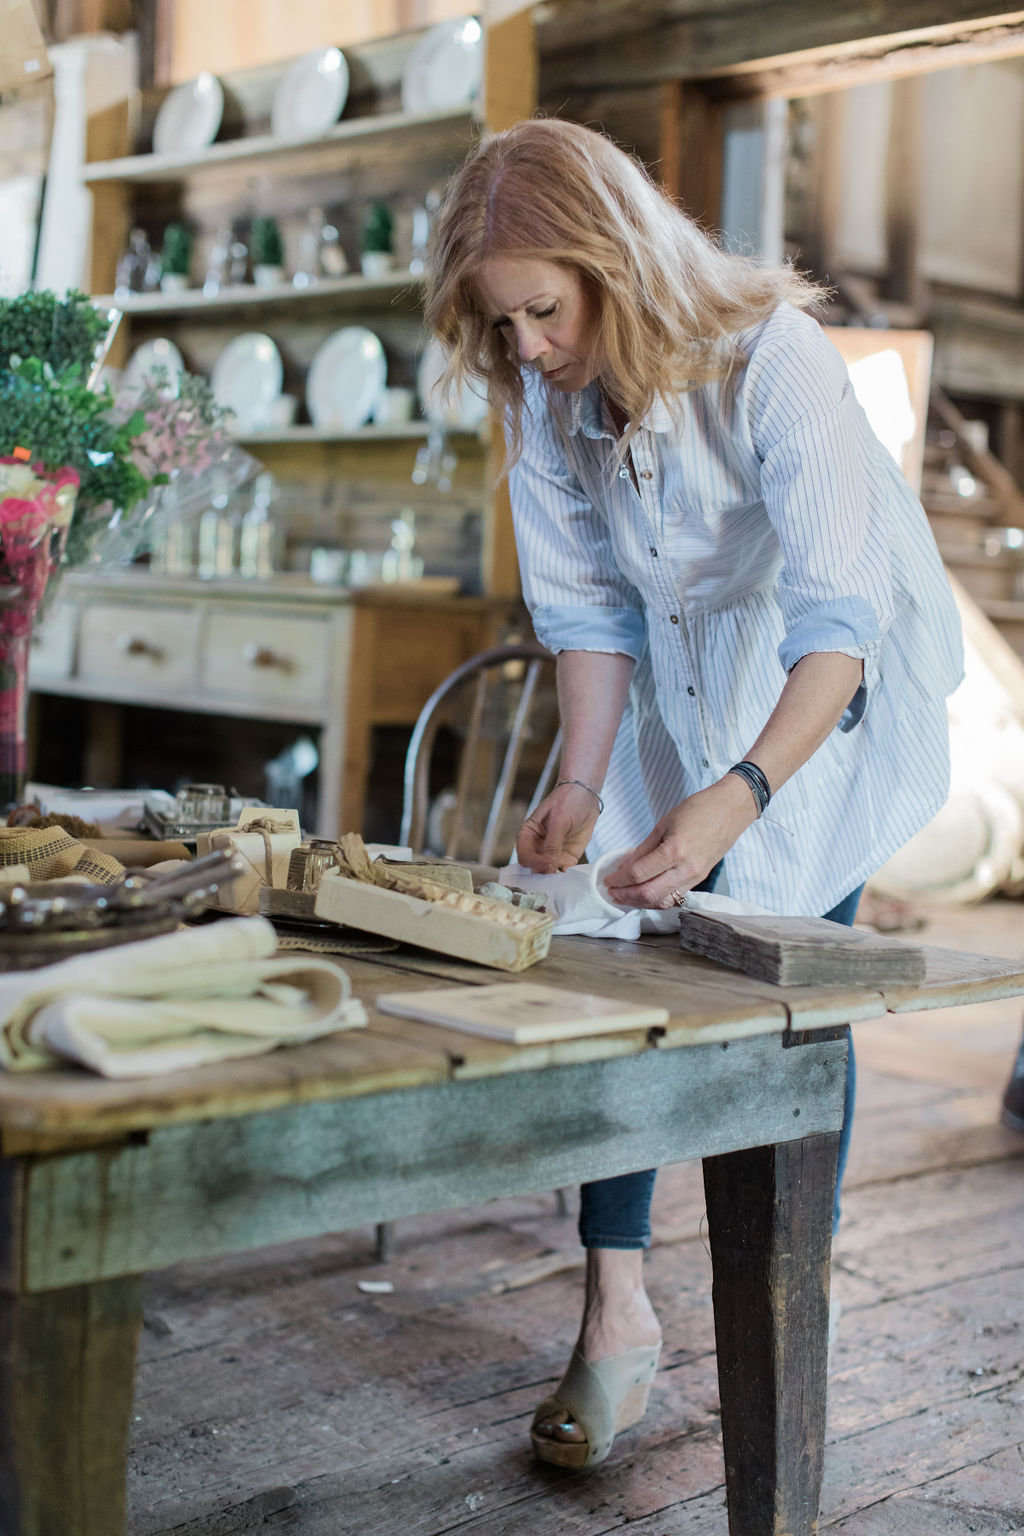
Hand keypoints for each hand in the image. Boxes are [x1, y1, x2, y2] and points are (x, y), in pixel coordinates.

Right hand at [515, 782, 600, 872]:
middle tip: (555, 877)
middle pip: (535, 868)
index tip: (548, 864)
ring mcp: (552, 854)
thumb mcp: (559, 820)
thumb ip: (552, 843)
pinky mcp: (567, 857)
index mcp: (528, 835)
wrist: (585, 795)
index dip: (534, 863)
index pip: (524, 855)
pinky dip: (568, 876)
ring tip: (565, 881)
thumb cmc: (567, 801)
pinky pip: (565, 872)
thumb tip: (548, 865)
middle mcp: (538, 847)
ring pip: (549, 873)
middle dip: (543, 874)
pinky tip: (574, 876)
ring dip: (556, 878)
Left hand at [603, 776, 757, 907]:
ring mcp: (695, 877)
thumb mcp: (664, 824)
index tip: (608, 879)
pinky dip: (657, 899)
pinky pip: (675, 896)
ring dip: (641, 902)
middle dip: (626, 896)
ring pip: (663, 900)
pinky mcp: (700, 879)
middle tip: (611, 892)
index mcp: (675, 850)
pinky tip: (645, 894)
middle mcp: (686, 869)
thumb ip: (643, 849)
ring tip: (625, 897)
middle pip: (649, 893)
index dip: (619, 879)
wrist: (731, 809)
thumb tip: (624, 867)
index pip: (639, 873)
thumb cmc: (698, 809)